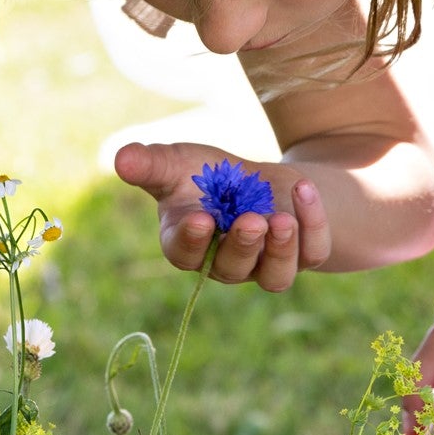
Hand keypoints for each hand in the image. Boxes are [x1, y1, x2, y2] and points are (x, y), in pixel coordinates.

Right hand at [113, 143, 331, 289]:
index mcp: (189, 244)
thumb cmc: (206, 176)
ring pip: (275, 276)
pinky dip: (312, 224)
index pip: (185, 255)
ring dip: (279, 250)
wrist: (257, 180)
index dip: (192, 241)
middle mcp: (226, 263)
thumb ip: (149, 164)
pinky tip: (304, 190)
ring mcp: (266, 264)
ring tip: (281, 220)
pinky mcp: (302, 254)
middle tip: (251, 220)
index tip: (201, 219)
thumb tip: (121, 158)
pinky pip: (311, 252)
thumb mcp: (177, 163)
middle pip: (232, 268)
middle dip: (242, 245)